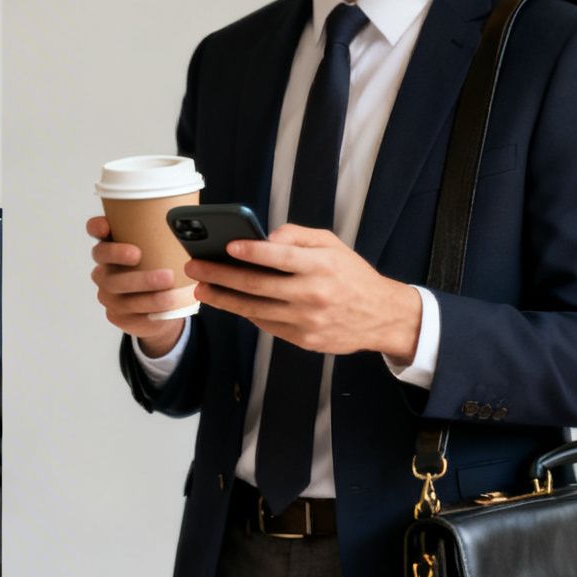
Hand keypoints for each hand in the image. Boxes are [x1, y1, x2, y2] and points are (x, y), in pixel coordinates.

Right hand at [87, 215, 185, 354]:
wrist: (160, 310)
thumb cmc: (160, 271)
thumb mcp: (161, 252)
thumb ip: (166, 237)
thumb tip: (193, 223)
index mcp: (112, 246)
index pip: (95, 230)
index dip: (96, 226)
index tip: (107, 226)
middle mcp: (104, 268)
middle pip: (104, 261)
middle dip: (120, 256)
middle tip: (145, 259)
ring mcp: (107, 293)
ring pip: (119, 292)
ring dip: (146, 291)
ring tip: (170, 288)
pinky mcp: (116, 315)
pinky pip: (130, 315)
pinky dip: (150, 311)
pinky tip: (167, 308)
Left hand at [188, 224, 421, 360]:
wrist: (382, 317)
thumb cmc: (350, 274)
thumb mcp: (332, 244)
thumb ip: (297, 236)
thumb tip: (263, 237)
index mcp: (322, 266)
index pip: (282, 257)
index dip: (253, 252)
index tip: (226, 246)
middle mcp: (314, 295)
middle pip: (258, 285)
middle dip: (220, 275)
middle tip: (194, 268)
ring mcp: (308, 321)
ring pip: (255, 310)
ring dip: (222, 299)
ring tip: (200, 289)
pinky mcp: (304, 340)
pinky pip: (266, 324)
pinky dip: (245, 313)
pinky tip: (228, 301)